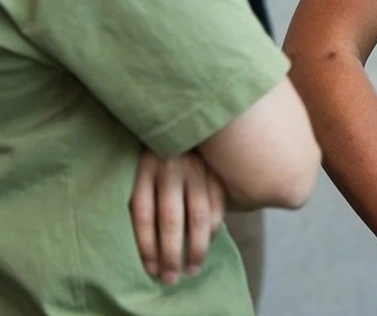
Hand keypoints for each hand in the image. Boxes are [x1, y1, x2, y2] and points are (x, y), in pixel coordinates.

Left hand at [129, 150, 225, 284]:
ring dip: (197, 247)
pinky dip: (215, 226)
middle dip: (171, 254)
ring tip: (193, 268)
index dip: (147, 247)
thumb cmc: (158, 150)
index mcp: (146, 169)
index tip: (151, 270)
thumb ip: (144, 194)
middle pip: (170, 219)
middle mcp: (171, 168)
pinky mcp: (217, 168)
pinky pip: (218, 203)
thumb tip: (148, 239)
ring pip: (198, 215)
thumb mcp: (142, 166)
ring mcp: (197, 167)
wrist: (187, 113)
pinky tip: (210, 240)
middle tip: (172, 278)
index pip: (144, 215)